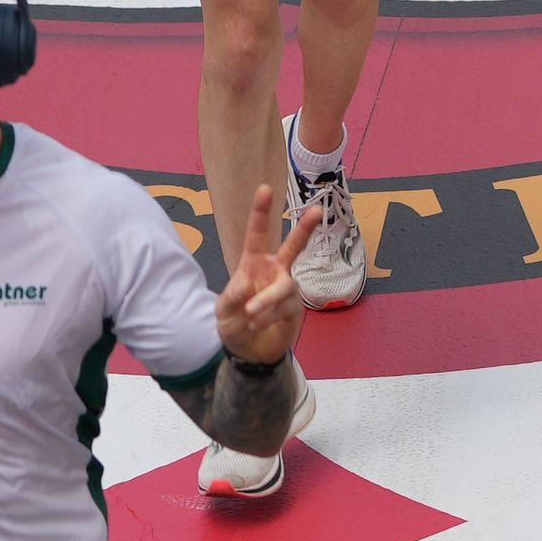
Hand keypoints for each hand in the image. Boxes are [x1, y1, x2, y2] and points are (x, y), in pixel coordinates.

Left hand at [213, 185, 299, 366]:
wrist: (248, 352)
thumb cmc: (234, 323)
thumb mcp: (222, 311)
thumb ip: (231, 296)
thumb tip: (246, 285)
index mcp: (253, 263)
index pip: (257, 234)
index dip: (261, 212)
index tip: (265, 188)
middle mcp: (274, 271)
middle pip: (293, 246)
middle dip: (305, 228)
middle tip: (318, 210)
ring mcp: (287, 289)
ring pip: (284, 287)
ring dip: (265, 300)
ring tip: (250, 314)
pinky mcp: (295, 308)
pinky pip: (285, 307)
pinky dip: (267, 316)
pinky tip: (257, 323)